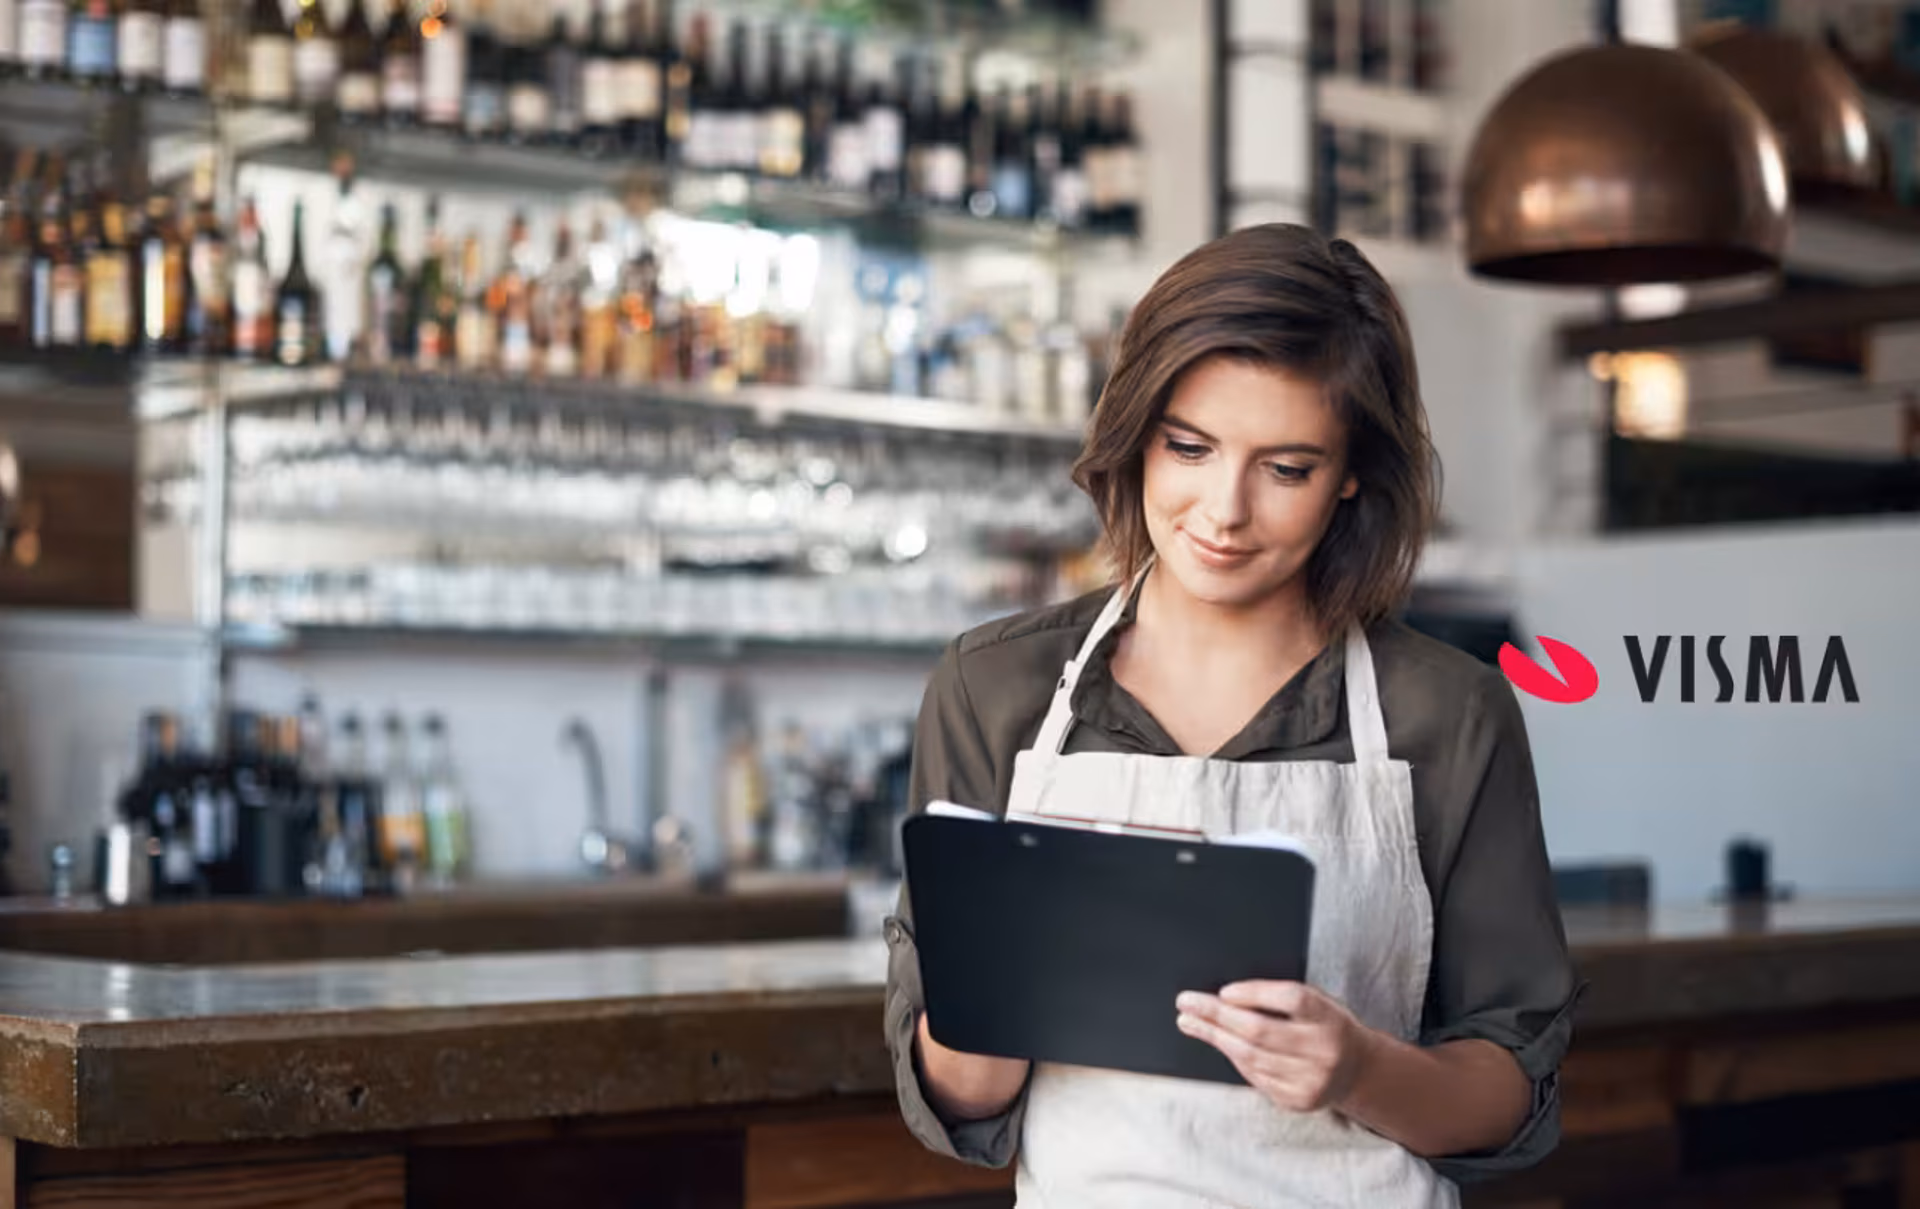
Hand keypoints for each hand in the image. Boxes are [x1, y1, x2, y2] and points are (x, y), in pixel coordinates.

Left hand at [1175, 981, 1379, 1113]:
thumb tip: (1225, 996)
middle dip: (1217, 1015)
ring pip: (1252, 1057)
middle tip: (1187, 1002)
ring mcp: (1311, 1080)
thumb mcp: (1317, 1003)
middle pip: (1261, 1031)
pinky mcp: (1298, 1100)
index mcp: (1330, 1017)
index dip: (1255, 993)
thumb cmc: (1325, 1026)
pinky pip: (1255, 1076)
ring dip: (1215, 1037)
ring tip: (1189, 1021)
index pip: (1292, 999)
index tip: (1223, 992)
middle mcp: (1324, 1050)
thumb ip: (1280, 998)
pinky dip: (1233, 1057)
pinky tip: (1218, 1042)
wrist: (1356, 1070)